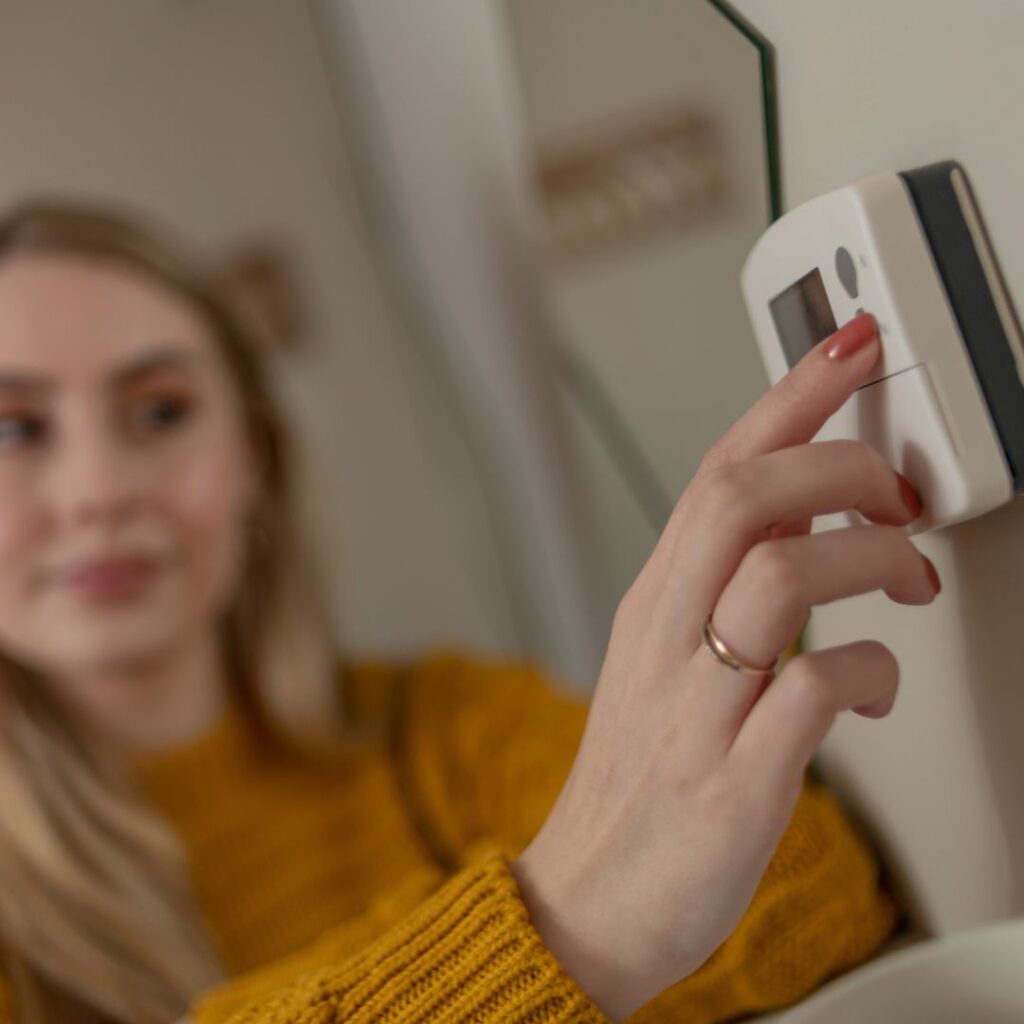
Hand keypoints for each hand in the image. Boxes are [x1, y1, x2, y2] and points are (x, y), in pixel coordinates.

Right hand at [510, 314, 938, 1020]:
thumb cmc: (637, 776)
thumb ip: (722, 587)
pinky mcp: (733, 781)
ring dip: (866, 558)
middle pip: (740, 499)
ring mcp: (697, 707)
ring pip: (778, 577)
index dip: (788, 397)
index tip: (847, 345)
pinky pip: (812, 694)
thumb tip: (800, 522)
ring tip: (904, 578)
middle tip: (894, 488)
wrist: (590, 896)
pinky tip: (873, 687)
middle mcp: (668, 638)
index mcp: (653, 601)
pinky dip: (868, 672)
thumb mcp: (662, 659)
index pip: (717, 469)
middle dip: (838, 464)